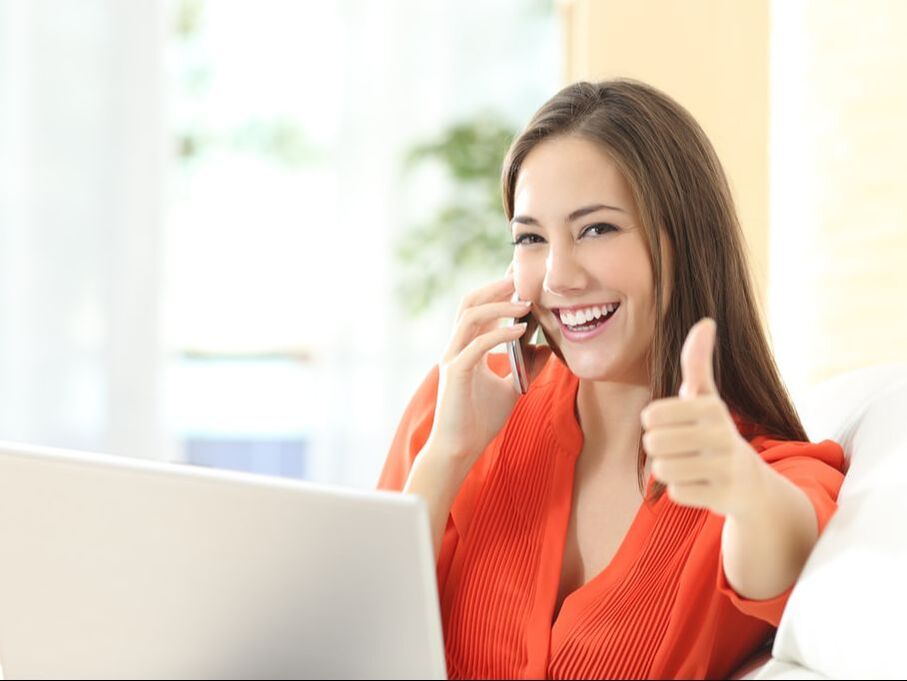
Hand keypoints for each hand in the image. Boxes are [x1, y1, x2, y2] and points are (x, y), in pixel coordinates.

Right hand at [425, 269, 545, 469]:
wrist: (460, 449)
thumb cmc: (479, 421)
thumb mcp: (512, 388)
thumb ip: (526, 367)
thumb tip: (545, 348)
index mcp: (466, 347)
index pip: (480, 308)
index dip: (498, 290)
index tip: (521, 277)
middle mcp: (456, 347)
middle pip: (470, 302)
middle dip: (495, 286)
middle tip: (522, 275)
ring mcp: (453, 357)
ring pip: (470, 316)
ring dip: (499, 304)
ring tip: (525, 301)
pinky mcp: (455, 372)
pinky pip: (477, 344)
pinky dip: (499, 333)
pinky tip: (521, 330)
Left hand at [640, 318, 763, 516]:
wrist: (752, 483)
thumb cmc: (715, 431)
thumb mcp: (706, 396)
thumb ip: (697, 361)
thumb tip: (705, 321)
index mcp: (711, 407)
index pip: (651, 416)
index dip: (654, 423)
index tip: (673, 424)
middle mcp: (722, 435)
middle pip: (653, 444)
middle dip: (659, 448)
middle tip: (680, 448)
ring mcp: (724, 467)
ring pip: (662, 470)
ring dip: (669, 470)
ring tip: (689, 465)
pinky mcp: (723, 497)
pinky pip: (675, 493)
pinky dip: (682, 490)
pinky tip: (701, 484)